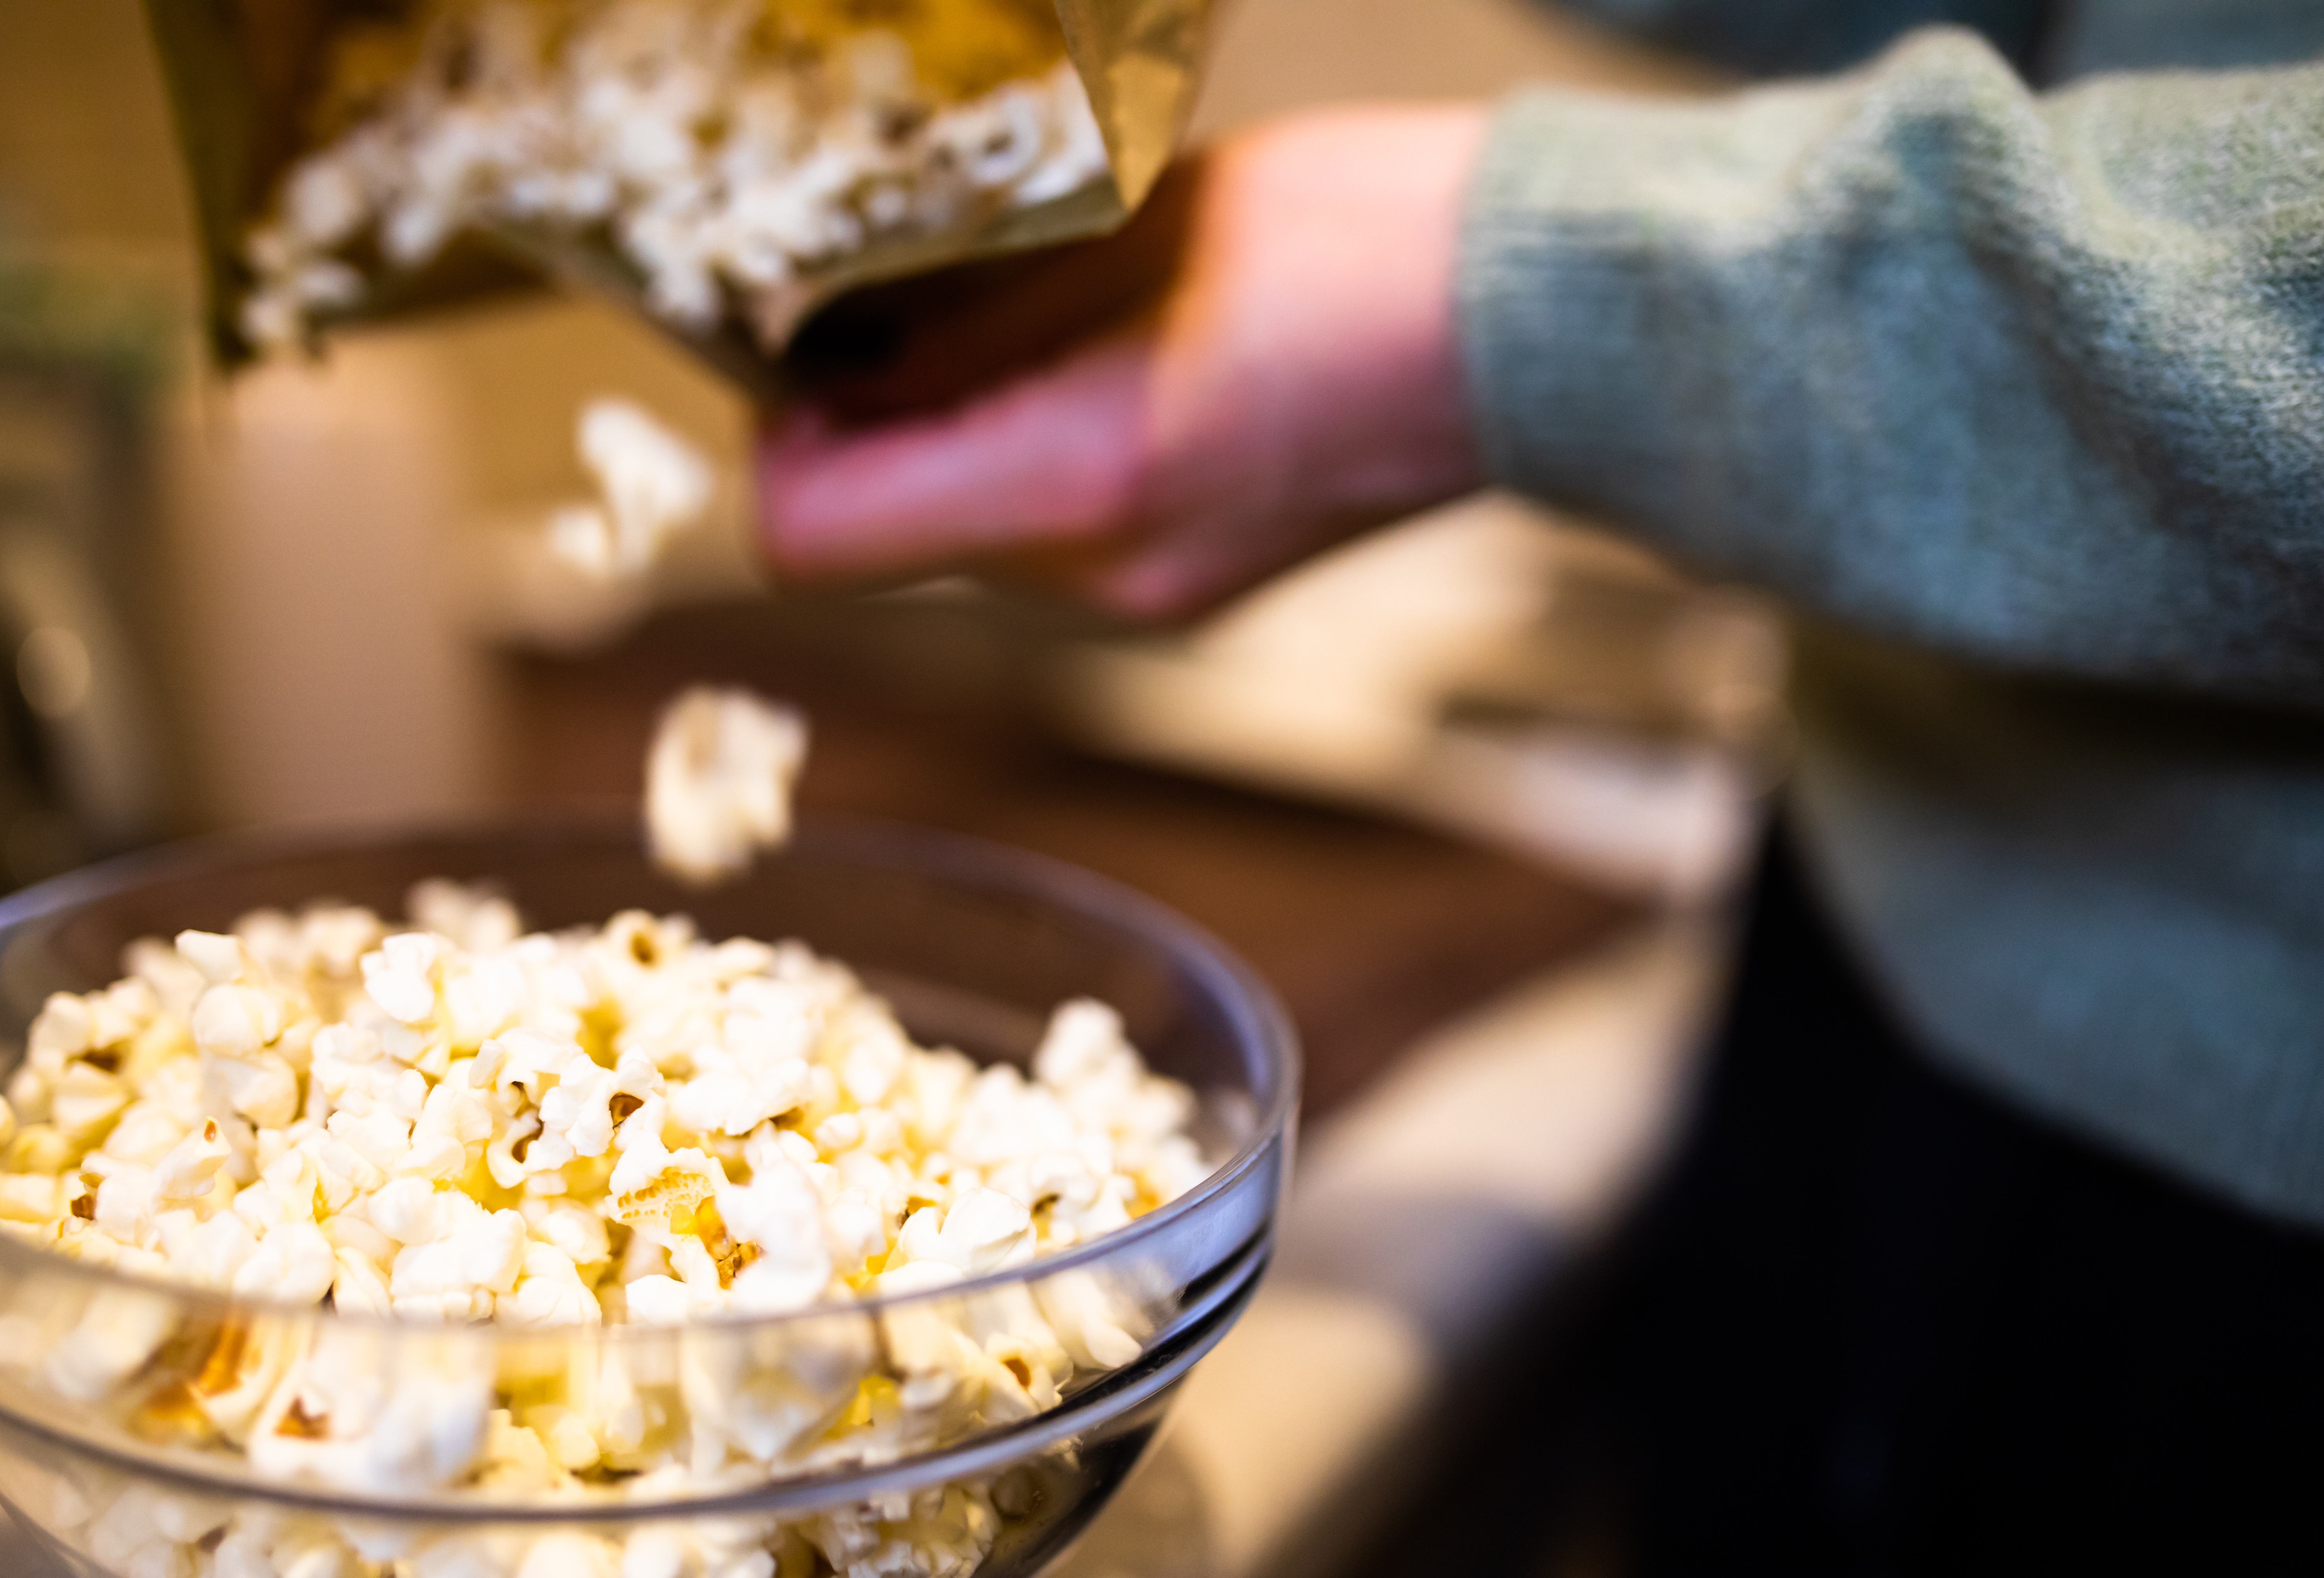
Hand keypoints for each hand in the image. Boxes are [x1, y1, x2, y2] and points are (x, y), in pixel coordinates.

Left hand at [758, 104, 1491, 618]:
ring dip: (967, 428)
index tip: (815, 347)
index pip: (809, 537)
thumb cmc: (1359, 241)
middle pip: (888, 536)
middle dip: (878, 421)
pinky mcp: (1189, 582)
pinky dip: (1043, 449)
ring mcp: (1148, 596)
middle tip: (923, 296)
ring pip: (970, 531)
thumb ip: (960, 317)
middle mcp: (1097, 580)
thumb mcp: (1124, 234)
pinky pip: (1053, 532)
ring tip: (1049, 312)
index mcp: (1072, 487)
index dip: (784, 438)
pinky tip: (1120, 360)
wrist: (1539, 327)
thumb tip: (827, 357)